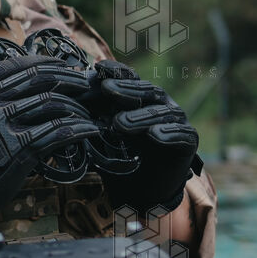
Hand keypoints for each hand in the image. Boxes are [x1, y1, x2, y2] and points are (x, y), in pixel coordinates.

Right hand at [0, 55, 98, 238]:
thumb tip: (8, 93)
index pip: (18, 66)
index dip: (45, 62)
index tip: (61, 64)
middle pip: (41, 80)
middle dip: (68, 78)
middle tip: (82, 83)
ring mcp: (7, 124)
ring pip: (53, 104)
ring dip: (76, 107)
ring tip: (86, 112)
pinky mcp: (21, 149)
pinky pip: (58, 132)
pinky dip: (78, 129)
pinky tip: (87, 129)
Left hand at [89, 60, 200, 214]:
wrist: (138, 189)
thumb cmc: (116, 154)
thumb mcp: (99, 133)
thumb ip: (90, 115)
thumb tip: (68, 98)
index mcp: (139, 97)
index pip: (130, 78)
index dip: (116, 71)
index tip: (98, 68)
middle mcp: (159, 104)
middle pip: (146, 91)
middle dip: (126, 89)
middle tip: (107, 89)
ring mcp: (176, 121)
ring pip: (162, 112)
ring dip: (141, 116)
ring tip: (120, 123)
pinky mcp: (189, 142)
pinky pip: (183, 134)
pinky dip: (169, 133)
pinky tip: (154, 135)